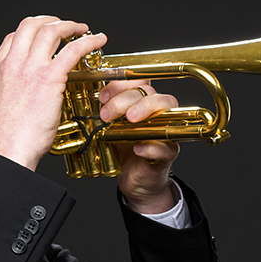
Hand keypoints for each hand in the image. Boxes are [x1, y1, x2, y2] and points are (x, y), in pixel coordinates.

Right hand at [0, 17, 106, 170]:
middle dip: (50, 20)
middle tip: (65, 26)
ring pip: (51, 29)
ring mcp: (29, 68)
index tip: (44, 35)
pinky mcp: (49, 77)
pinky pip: (73, 49)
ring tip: (83, 29)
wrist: (9, 150)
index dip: (31, 32)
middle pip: (30, 25)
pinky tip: (98, 41)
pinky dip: (89, 40)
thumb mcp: (3, 105)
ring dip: (70, 25)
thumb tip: (32, 91)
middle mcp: (11, 64)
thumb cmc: (10, 137)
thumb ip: (15, 90)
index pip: (12, 38)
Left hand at [98, 79, 180, 213]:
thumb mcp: (109, 128)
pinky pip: (167, 146)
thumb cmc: (123, 150)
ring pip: (166, 110)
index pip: (138, 82)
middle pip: (149, 93)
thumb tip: (91, 100)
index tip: (102, 97)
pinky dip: (151, 147)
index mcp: (141, 103)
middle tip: (106, 115)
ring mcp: (165, 131)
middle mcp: (156, 113)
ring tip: (128, 121)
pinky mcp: (168, 153)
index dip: (120, 84)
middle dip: (125, 100)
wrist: (133, 179)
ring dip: (144, 110)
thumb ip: (105, 112)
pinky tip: (137, 149)